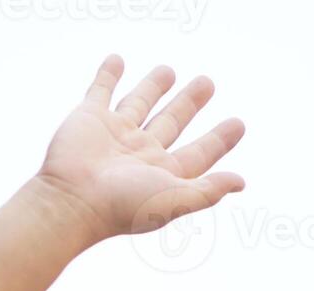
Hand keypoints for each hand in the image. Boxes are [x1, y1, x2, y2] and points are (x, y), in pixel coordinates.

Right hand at [35, 54, 244, 245]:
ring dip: (154, 87)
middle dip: (190, 103)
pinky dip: (108, 74)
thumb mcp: (175, 199)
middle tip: (207, 83)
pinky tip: (117, 60)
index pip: (199, 152)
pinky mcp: (89, 118)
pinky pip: (101, 90)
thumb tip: (240, 182)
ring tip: (168, 70)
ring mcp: (115, 134)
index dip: (220, 139)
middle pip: (172, 122)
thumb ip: (208, 189)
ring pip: (139, 103)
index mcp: (163, 173)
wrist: (73, 201)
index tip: (239, 124)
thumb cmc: (124, 206)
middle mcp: (141, 152)